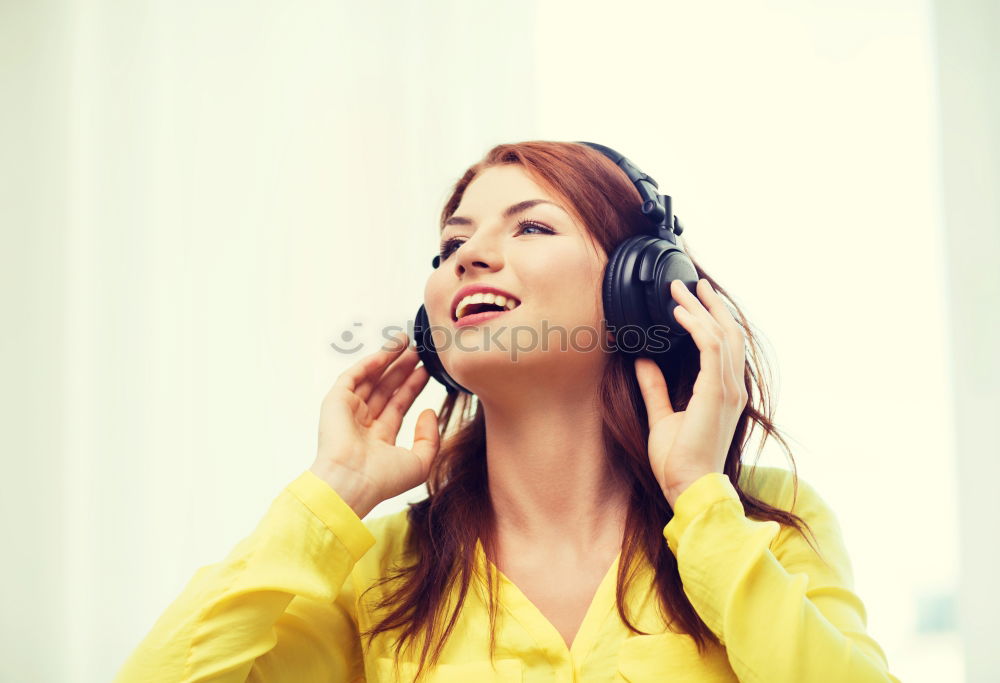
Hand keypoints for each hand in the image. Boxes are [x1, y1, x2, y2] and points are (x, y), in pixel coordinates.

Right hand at [310, 331, 440, 513]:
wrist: (351, 482)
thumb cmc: (382, 480)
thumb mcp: (419, 462)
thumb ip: (430, 438)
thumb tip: (429, 411)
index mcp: (379, 439)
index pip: (398, 405)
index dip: (413, 386)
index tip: (427, 370)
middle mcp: (362, 424)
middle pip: (386, 388)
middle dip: (402, 368)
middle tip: (420, 351)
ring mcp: (348, 411)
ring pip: (371, 378)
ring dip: (388, 359)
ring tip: (407, 342)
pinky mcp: (335, 401)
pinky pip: (354, 376)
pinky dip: (371, 362)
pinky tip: (389, 350)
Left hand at [634, 278, 748, 506]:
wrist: (689, 486)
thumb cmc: (679, 461)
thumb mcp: (662, 415)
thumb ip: (655, 387)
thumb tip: (643, 360)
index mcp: (724, 393)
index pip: (725, 346)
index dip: (712, 319)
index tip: (695, 299)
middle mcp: (732, 388)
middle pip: (728, 333)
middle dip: (709, 305)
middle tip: (689, 284)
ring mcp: (728, 390)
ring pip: (721, 334)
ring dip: (699, 309)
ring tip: (680, 291)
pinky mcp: (716, 393)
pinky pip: (710, 348)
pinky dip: (696, 327)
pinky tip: (678, 314)